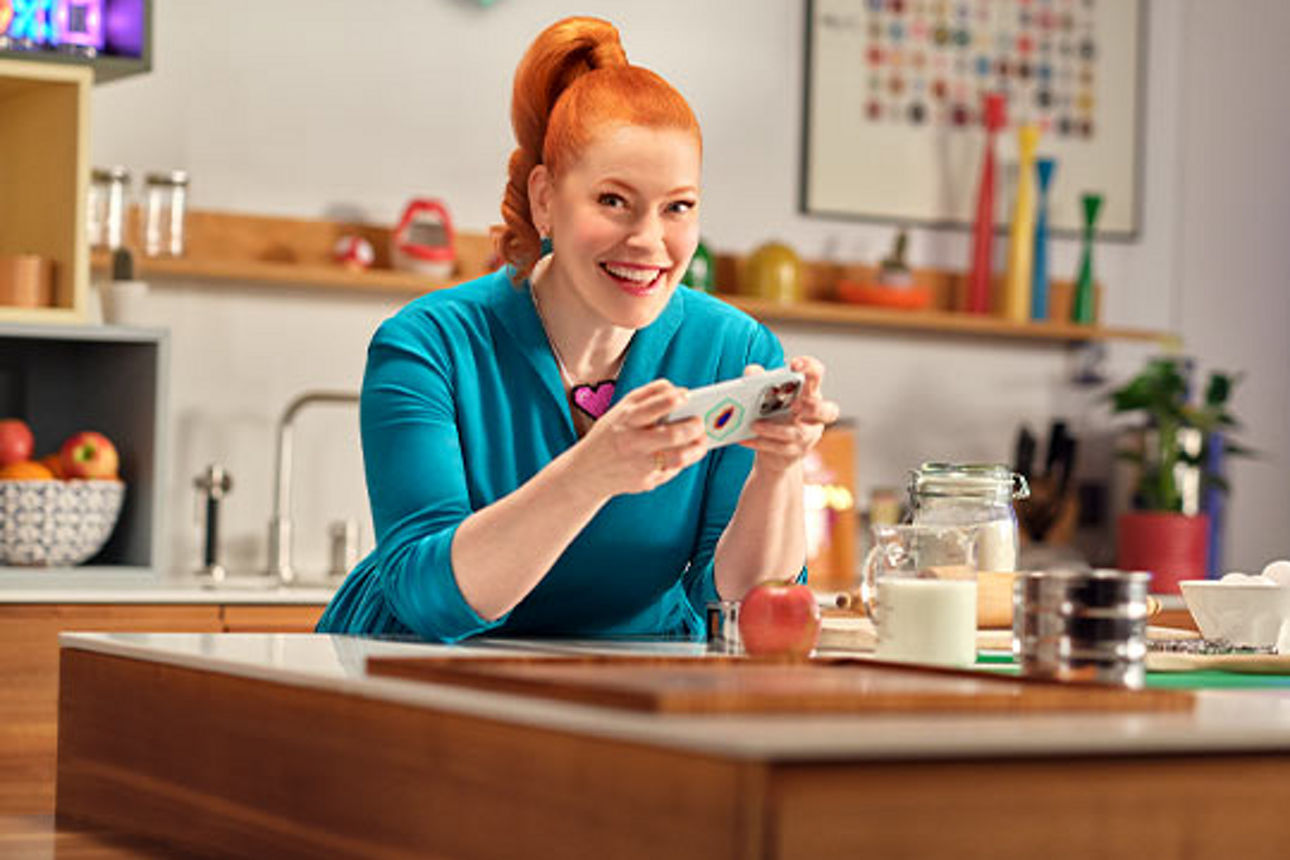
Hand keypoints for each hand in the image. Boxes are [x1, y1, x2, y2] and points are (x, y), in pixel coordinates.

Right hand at [566, 379, 707, 498]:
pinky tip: (683, 454)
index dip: (677, 398)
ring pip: (679, 458)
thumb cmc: (610, 435)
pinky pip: (672, 470)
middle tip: (700, 422)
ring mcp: (640, 465)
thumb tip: (677, 389)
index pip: (657, 405)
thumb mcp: (620, 410)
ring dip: (697, 448)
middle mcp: (633, 442)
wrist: (586, 472)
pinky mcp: (646, 482)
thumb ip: (647, 395)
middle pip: (674, 435)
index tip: (687, 396)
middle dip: (694, 427)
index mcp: (626, 420)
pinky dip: (681, 461)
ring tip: (701, 441)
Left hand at [740, 356, 839, 472]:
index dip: (810, 368)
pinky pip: (781, 448)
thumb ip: (760, 381)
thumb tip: (751, 371)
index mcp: (809, 393)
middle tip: (794, 404)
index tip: (794, 364)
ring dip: (775, 428)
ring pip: (799, 433)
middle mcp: (814, 416)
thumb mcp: (769, 396)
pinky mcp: (795, 452)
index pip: (817, 376)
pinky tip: (745, 439)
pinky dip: (761, 443)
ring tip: (755, 424)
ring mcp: (808, 436)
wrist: (775, 452)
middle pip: (828, 411)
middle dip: (813, 407)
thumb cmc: (775, 415)